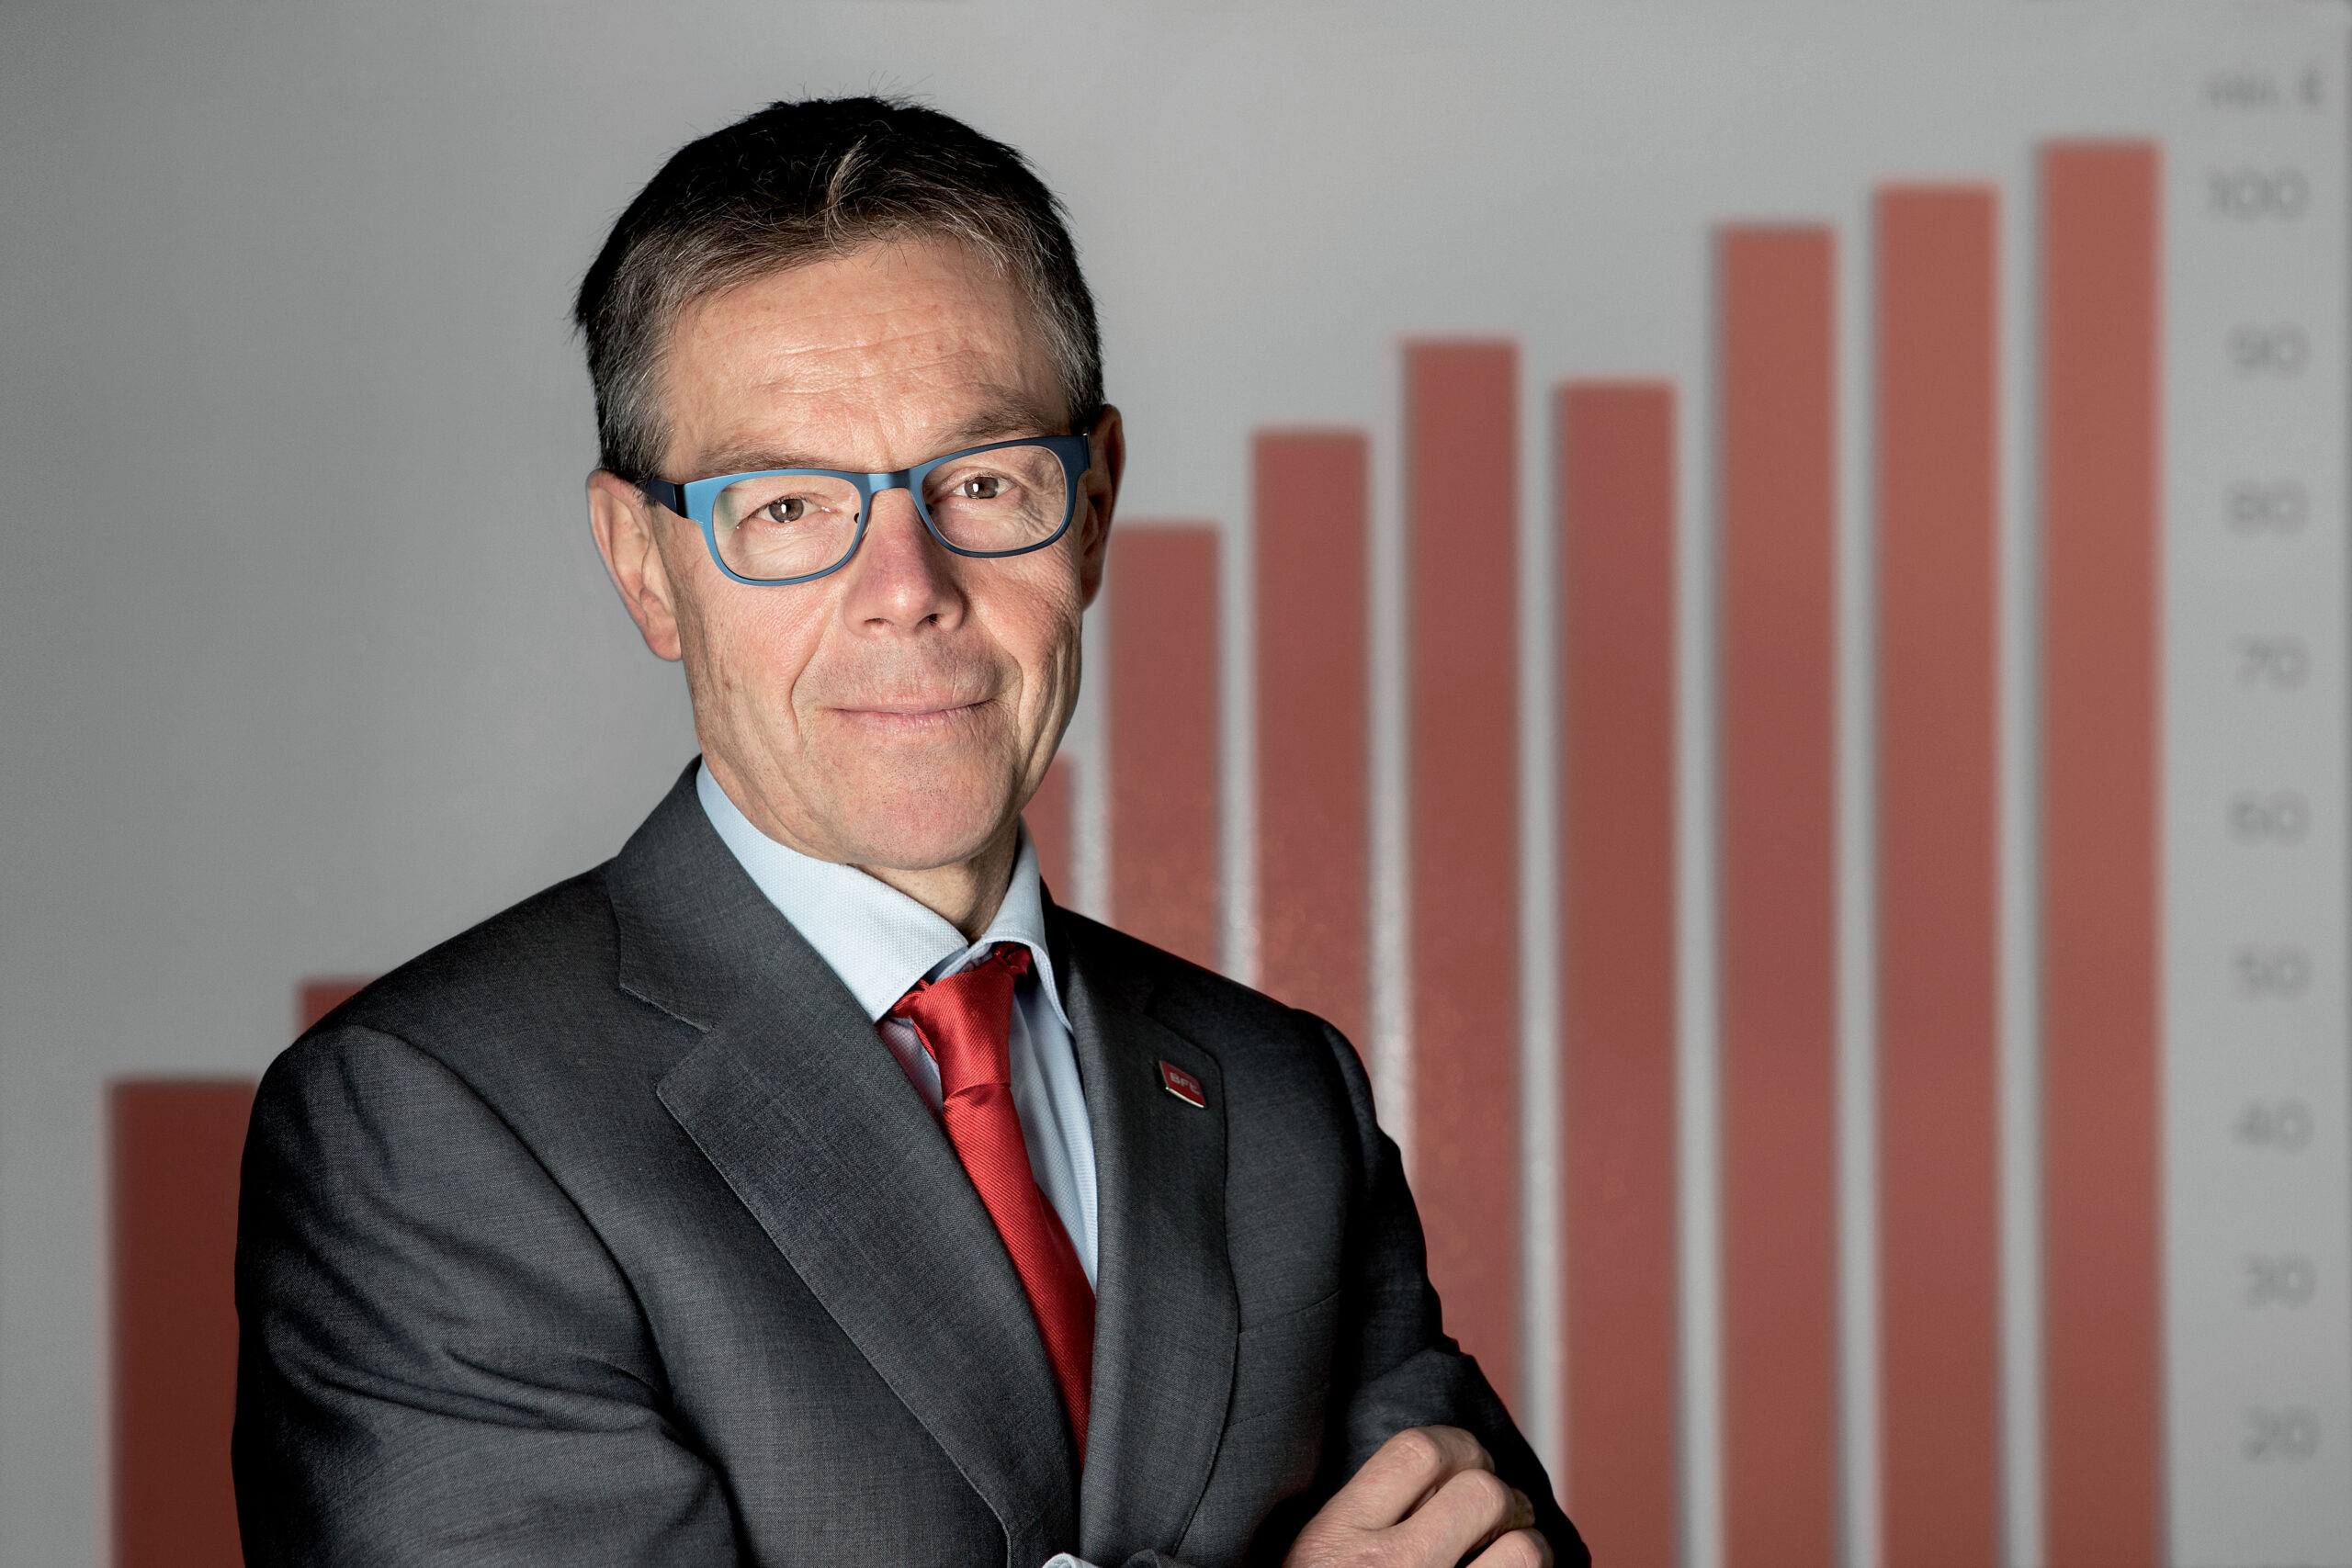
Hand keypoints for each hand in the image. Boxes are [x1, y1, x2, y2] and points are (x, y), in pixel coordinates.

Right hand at [1282, 1425, 1550, 1567]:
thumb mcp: (1301, 1556)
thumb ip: (1348, 1517)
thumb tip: (1420, 1473)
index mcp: (1334, 1538)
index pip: (1418, 1451)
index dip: (1458, 1447)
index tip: (1464, 1463)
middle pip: (1481, 1491)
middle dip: (1502, 1495)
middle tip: (1501, 1513)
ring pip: (1524, 1550)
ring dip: (1527, 1547)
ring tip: (1513, 1553)